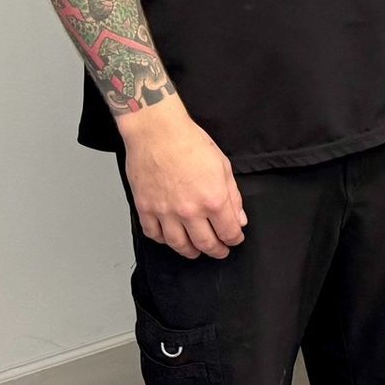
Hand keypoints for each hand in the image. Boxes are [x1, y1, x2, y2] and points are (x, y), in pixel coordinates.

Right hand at [118, 100, 246, 259]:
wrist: (157, 132)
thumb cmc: (190, 143)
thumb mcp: (223, 166)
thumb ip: (233, 197)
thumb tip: (239, 218)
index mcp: (213, 200)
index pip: (228, 231)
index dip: (234, 239)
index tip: (235, 239)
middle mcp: (189, 211)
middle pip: (205, 243)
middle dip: (216, 250)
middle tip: (220, 251)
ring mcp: (165, 212)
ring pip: (178, 244)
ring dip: (190, 251)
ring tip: (196, 251)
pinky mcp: (145, 209)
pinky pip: (154, 234)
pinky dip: (163, 240)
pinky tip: (170, 238)